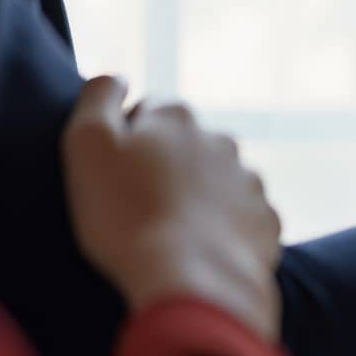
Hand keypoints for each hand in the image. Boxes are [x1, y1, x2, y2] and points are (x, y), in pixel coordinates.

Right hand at [62, 76, 282, 339]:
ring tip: (171, 234)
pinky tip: (202, 252)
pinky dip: (225, 231)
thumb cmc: (125, 213)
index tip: (115, 175)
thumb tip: (117, 77)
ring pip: (219, 183)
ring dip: (200, 199)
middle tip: (140, 207)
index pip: (150, 113)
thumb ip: (98, 98)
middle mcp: (223, 142)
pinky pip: (243, 220)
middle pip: (188, 147)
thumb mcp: (87, 144)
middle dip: (168, 168)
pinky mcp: (267, 223)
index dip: (128, 140)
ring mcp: (251, 183)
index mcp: (178, 119)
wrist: (190, 279)